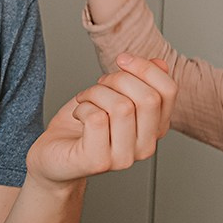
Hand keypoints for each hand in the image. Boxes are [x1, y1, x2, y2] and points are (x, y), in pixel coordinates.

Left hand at [26, 55, 176, 185]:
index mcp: (155, 128)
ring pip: (122, 107)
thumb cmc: (83, 126)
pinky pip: (97, 119)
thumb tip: (160, 64)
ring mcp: (124, 158)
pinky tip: (78, 115)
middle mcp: (146, 147)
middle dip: (118, 79)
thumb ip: (139, 82)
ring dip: (96, 93)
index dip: (145, 68)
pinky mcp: (99, 162)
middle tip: (99, 84)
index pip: (169, 91)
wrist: (54, 155)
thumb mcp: (114, 96)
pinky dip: (83, 108)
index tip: (122, 60)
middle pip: (148, 98)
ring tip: (86, 100)